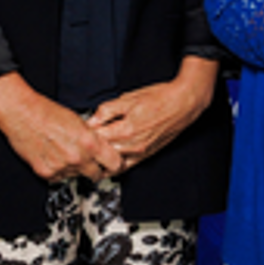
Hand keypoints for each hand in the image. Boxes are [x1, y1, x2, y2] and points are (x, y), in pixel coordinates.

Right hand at [0, 72, 122, 182]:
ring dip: (75, 168)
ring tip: (65, 152)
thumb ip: (93, 138)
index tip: (112, 164)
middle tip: (91, 163)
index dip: (114, 164)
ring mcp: (61, 166)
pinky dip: (59, 170)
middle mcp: (77, 157)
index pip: (115, 163)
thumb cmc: (47, 112)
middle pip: (97, 174)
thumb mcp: (80, 121)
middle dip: (96, 169)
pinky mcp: (45, 172)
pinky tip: (54, 156)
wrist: (21, 112)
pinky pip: (59, 177)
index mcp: (89, 142)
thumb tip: (102, 148)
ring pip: (76, 175)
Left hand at [85, 57, 218, 171]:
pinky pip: (125, 166)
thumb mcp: (129, 98)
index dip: (84, 132)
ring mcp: (140, 152)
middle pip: (101, 152)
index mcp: (126, 129)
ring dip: (101, 157)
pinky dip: (114, 164)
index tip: (79, 129)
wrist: (184, 103)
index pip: (94, 138)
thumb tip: (92, 118)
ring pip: (111, 162)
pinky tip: (108, 157)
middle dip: (90, 146)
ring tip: (93, 149)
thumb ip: (107, 110)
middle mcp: (133, 145)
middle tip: (82, 140)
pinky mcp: (146, 155)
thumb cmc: (161, 98)